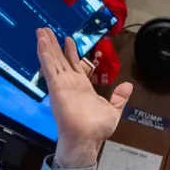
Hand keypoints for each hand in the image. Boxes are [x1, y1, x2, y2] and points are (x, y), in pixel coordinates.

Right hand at [36, 28, 132, 168]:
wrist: (87, 138)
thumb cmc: (98, 128)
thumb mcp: (114, 110)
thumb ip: (119, 97)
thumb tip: (128, 86)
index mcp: (83, 88)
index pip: (74, 66)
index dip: (71, 53)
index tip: (68, 41)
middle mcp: (70, 84)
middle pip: (61, 60)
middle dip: (55, 45)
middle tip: (48, 30)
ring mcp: (62, 84)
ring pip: (53, 61)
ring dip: (47, 45)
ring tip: (41, 30)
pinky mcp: (56, 87)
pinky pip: (49, 68)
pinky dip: (45, 55)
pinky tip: (41, 43)